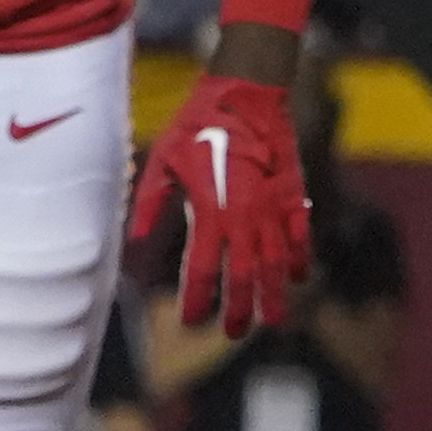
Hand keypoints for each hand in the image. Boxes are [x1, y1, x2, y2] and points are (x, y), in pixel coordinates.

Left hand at [129, 68, 309, 337]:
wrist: (246, 96)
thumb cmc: (197, 127)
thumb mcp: (162, 161)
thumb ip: (148, 203)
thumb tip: (131, 240)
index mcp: (210, 212)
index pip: (203, 268)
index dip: (197, 298)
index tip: (190, 320)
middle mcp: (244, 217)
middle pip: (243, 277)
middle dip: (237, 309)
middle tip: (231, 333)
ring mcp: (273, 208)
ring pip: (276, 264)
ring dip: (274, 296)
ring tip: (273, 323)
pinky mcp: (293, 195)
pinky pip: (300, 236)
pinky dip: (299, 259)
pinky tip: (298, 277)